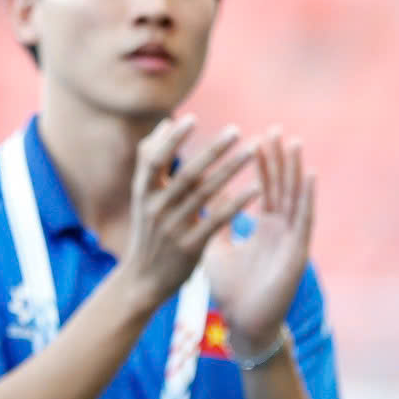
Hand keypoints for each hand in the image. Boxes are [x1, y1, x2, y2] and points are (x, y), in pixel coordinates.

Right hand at [107, 116, 258, 306]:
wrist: (142, 280)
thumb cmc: (148, 231)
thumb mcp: (142, 196)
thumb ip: (152, 161)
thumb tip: (165, 124)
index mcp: (142, 192)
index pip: (152, 158)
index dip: (171, 138)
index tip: (192, 118)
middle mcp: (155, 207)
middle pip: (186, 173)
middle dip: (213, 150)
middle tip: (236, 130)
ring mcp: (172, 228)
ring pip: (206, 193)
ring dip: (232, 169)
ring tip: (254, 151)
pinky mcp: (190, 247)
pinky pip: (218, 219)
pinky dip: (237, 202)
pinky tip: (257, 188)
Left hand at [204, 132, 314, 356]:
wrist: (244, 324)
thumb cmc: (232, 290)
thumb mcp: (217, 249)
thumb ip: (215, 223)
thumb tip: (202, 198)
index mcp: (265, 228)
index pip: (265, 188)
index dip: (263, 163)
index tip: (259, 136)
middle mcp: (282, 229)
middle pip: (282, 187)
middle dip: (280, 159)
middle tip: (276, 129)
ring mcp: (292, 239)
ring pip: (295, 198)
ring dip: (295, 171)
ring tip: (293, 143)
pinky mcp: (298, 252)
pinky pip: (304, 220)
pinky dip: (307, 197)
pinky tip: (309, 176)